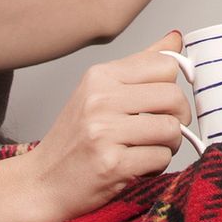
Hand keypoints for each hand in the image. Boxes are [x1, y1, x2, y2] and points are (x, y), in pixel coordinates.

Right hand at [17, 32, 193, 221]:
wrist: (42, 182)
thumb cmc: (75, 138)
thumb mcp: (100, 92)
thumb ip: (140, 66)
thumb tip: (176, 39)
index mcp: (101, 75)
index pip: (165, 64)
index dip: (175, 86)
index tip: (167, 102)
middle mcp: (100, 98)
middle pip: (174, 96)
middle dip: (179, 118)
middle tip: (164, 131)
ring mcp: (104, 131)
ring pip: (171, 129)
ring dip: (169, 145)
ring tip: (149, 149)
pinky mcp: (111, 164)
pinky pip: (161, 158)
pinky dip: (157, 166)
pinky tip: (138, 167)